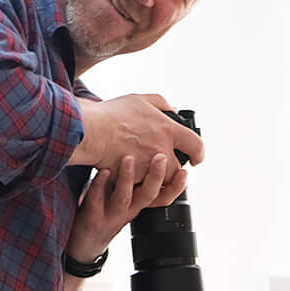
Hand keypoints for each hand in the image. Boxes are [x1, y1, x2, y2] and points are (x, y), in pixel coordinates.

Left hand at [68, 151, 188, 262]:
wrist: (84, 244)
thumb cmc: (104, 215)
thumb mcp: (126, 201)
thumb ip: (137, 183)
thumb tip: (151, 158)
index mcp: (138, 206)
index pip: (164, 198)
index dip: (176, 187)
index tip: (185, 172)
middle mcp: (128, 211)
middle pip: (148, 196)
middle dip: (156, 177)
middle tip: (161, 157)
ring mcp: (110, 215)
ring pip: (124, 198)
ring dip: (127, 178)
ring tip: (129, 159)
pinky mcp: (93, 218)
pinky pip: (96, 199)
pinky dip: (99, 184)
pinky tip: (102, 171)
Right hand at [70, 93, 203, 176]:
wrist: (90, 131)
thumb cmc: (111, 115)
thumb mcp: (140, 99)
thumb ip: (160, 103)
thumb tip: (174, 110)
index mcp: (166, 130)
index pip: (195, 145)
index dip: (199, 154)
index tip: (196, 159)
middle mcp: (161, 150)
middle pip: (178, 172)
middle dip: (174, 172)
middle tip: (164, 168)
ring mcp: (147, 169)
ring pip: (161, 184)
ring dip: (156, 181)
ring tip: (146, 174)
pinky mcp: (134, 182)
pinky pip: (142, 191)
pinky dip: (139, 187)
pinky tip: (133, 179)